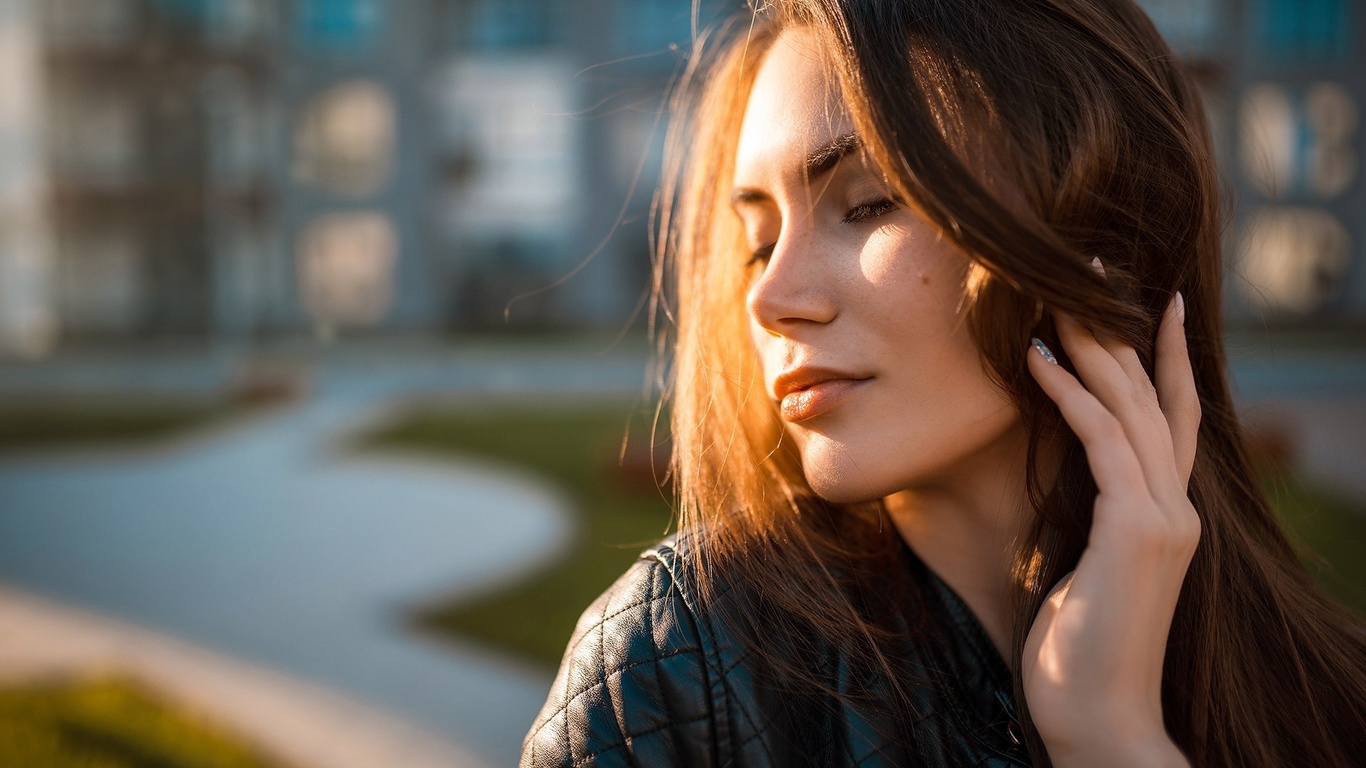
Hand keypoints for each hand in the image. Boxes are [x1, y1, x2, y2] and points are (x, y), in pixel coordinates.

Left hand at [1021, 294, 1199, 767]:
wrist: (1098, 719)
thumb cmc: (1077, 651)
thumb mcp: (1082, 568)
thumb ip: (1087, 519)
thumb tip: (1058, 478)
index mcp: (1164, 514)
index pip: (1169, 417)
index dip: (1162, 357)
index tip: (1148, 303)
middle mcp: (1175, 507)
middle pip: (1152, 396)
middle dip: (1123, 328)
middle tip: (1096, 265)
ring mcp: (1164, 519)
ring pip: (1129, 407)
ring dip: (1091, 344)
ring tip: (1056, 293)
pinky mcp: (1137, 533)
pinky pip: (1100, 443)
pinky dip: (1070, 394)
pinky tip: (1037, 357)